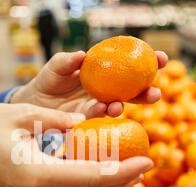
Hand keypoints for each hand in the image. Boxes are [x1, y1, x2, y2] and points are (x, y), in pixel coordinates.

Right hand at [0, 104, 152, 186]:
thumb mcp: (23, 113)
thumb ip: (58, 120)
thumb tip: (86, 122)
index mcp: (37, 173)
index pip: (91, 176)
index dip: (122, 170)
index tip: (147, 160)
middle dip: (122, 181)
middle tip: (147, 165)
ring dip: (109, 185)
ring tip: (133, 171)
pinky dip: (91, 183)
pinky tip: (105, 171)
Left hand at [11, 50, 167, 117]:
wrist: (33, 103)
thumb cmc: (48, 80)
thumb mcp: (56, 67)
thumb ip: (67, 61)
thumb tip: (82, 55)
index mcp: (105, 73)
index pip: (131, 66)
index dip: (148, 62)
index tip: (162, 58)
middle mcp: (107, 91)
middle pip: (133, 91)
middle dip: (147, 91)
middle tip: (156, 92)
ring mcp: (98, 107)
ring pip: (118, 107)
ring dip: (122, 108)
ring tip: (118, 105)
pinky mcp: (87, 121)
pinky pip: (98, 119)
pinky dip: (101, 115)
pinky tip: (101, 111)